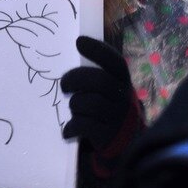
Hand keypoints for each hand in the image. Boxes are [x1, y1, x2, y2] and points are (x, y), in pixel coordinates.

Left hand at [61, 36, 144, 155]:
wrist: (122, 146)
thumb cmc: (107, 109)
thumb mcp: (108, 91)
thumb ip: (95, 76)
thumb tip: (70, 55)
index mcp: (122, 81)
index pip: (114, 62)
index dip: (98, 50)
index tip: (78, 41)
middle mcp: (124, 98)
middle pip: (100, 81)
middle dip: (76, 79)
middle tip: (63, 84)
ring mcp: (118, 119)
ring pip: (91, 103)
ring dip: (75, 104)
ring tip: (73, 109)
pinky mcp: (109, 138)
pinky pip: (85, 126)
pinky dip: (72, 126)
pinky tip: (68, 129)